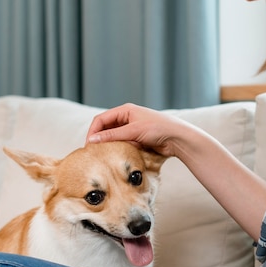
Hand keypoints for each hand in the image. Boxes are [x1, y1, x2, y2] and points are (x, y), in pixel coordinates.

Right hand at [86, 103, 201, 157]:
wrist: (177, 139)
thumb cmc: (157, 129)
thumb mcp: (133, 131)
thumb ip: (112, 135)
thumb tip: (92, 139)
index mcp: (124, 110)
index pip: (101, 119)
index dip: (93, 131)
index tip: (89, 145)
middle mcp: (127, 118)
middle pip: (106, 128)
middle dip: (99, 138)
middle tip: (93, 152)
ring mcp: (131, 128)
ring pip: (113, 137)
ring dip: (109, 144)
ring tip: (103, 155)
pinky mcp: (136, 139)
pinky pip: (122, 143)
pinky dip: (118, 149)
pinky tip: (116, 156)